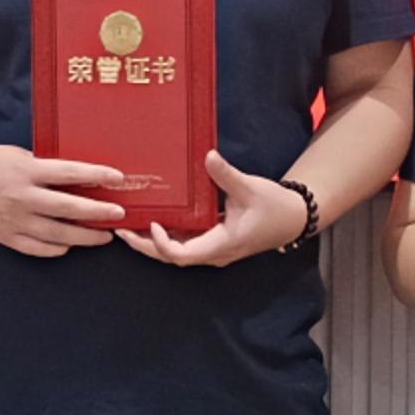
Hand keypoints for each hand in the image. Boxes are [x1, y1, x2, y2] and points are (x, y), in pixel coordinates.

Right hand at [0, 141, 132, 257]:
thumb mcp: (19, 155)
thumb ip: (45, 168)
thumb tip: (81, 178)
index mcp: (26, 170)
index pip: (69, 172)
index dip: (96, 175)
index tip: (118, 178)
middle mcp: (21, 197)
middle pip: (67, 208)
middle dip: (97, 212)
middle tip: (119, 214)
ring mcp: (13, 220)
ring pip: (56, 234)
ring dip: (84, 236)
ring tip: (104, 236)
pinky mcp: (5, 236)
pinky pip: (37, 248)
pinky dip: (57, 248)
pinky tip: (70, 244)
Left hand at [124, 152, 306, 268]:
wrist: (294, 218)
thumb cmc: (274, 207)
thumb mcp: (250, 189)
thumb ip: (227, 175)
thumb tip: (208, 156)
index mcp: (220, 244)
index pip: (181, 255)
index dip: (161, 243)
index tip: (152, 223)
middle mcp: (213, 252)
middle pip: (171, 257)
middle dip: (144, 245)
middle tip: (120, 229)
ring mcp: (213, 248)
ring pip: (176, 251)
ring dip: (152, 241)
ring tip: (128, 225)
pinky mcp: (214, 240)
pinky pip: (185, 242)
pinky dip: (167, 234)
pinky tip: (154, 220)